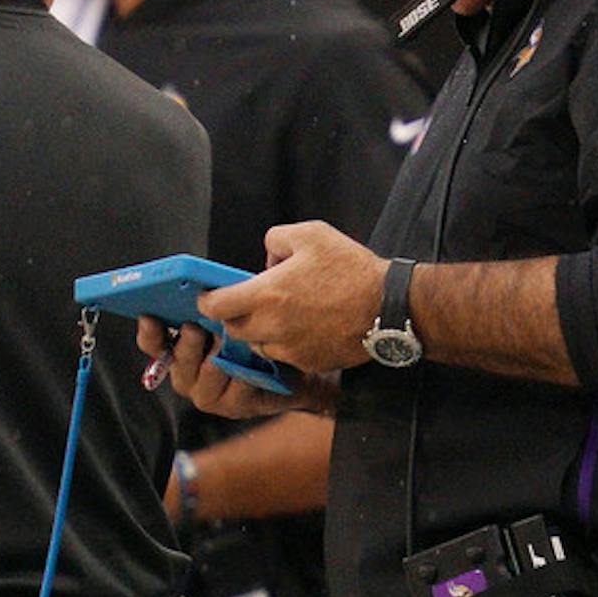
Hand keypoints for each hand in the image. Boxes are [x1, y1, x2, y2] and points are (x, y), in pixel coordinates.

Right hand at [136, 318, 298, 419]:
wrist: (292, 368)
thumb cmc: (256, 334)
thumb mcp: (233, 314)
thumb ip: (216, 304)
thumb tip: (209, 288)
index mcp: (180, 348)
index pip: (153, 343)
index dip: (149, 332)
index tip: (150, 316)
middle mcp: (187, 374)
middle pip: (178, 360)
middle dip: (187, 343)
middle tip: (195, 327)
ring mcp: (208, 393)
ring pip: (205, 375)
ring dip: (217, 357)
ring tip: (229, 340)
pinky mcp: (233, 407)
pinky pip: (235, 391)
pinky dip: (244, 375)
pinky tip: (254, 363)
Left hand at [195, 221, 384, 373]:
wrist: (389, 307)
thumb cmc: (351, 268)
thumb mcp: (312, 234)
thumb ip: (276, 240)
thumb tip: (268, 260)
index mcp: (267, 294)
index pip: (216, 306)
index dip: (208, 301)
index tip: (209, 296)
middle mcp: (272, 326)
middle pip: (233, 329)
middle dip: (234, 316)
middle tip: (247, 302)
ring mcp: (290, 349)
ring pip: (257, 345)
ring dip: (259, 332)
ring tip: (281, 314)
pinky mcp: (308, 362)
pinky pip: (284, 356)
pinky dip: (285, 344)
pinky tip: (304, 327)